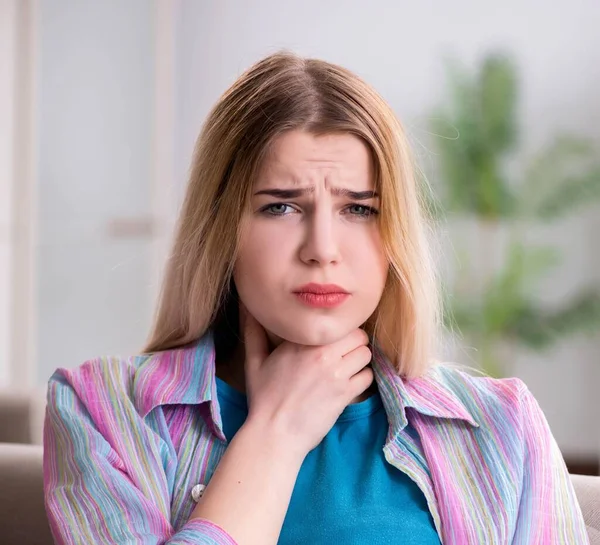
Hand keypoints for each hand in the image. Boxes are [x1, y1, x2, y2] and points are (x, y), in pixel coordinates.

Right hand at [241, 304, 373, 456]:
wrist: (274, 434)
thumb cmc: (263, 398)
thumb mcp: (254, 362)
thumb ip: (254, 332)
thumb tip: (247, 308)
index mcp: (300, 342)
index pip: (335, 322)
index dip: (338, 330)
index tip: (334, 337)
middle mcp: (321, 353)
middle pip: (357, 335)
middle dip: (354, 342)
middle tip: (345, 352)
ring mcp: (335, 373)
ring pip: (365, 354)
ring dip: (359, 359)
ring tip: (349, 367)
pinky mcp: (345, 394)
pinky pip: (367, 376)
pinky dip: (362, 378)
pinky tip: (350, 383)